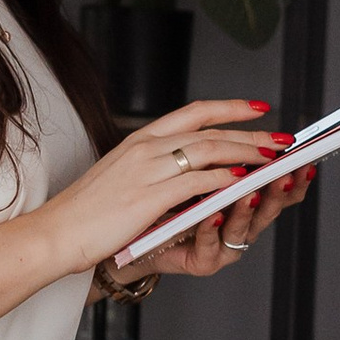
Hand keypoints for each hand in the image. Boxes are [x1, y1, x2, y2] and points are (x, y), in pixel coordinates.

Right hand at [40, 100, 285, 281]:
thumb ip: (154, 167)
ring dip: (246, 153)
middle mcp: (146, 148)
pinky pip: (197, 182)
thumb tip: (190, 169)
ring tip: (273, 158)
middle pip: (209, 130)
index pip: (193, 112)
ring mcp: (148, 170)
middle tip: (282, 137)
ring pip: (209, 151)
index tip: (258, 107)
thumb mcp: (122, 176)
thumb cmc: (87, 211)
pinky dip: (224, 179)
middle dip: (251, 132)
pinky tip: (244, 182)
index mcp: (140, 139)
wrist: (56, 232)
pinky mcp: (149, 197)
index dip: (229, 108)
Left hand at [122, 157, 315, 280]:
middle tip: (286, 173)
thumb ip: (220, 157)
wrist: (132, 238)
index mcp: (242, 202)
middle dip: (278, 190)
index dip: (294, 176)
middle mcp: (238, 224)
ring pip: (242, 229)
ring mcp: (222, 246)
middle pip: (267, 210)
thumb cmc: (165, 203)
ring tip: (252, 191)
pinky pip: (208, 245)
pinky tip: (213, 214)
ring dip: (247, 208)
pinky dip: (211, 229)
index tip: (303, 158)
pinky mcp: (201, 261)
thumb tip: (247, 127)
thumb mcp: (197, 172)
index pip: (277, 190)